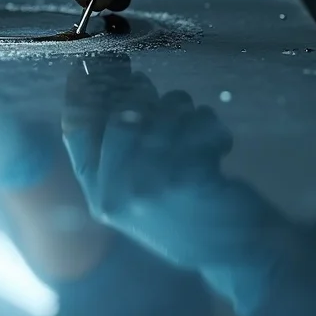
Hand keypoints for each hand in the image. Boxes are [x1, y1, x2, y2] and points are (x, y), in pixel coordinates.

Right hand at [61, 58, 231, 206]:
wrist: (238, 253)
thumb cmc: (188, 213)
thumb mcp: (138, 191)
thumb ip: (116, 149)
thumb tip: (110, 79)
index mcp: (99, 196)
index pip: (77, 132)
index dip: (80, 91)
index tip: (88, 61)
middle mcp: (117, 195)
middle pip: (118, 117)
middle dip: (138, 93)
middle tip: (148, 84)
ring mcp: (150, 188)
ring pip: (160, 115)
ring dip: (180, 108)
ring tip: (193, 120)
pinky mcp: (187, 179)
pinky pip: (194, 125)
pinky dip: (210, 126)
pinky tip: (217, 143)